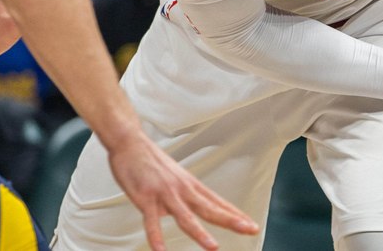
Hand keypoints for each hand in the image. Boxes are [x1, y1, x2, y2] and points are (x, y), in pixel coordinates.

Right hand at [108, 135, 258, 249]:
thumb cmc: (152, 161)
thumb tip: (190, 214)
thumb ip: (184, 198)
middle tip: (249, 229)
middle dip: (230, 220)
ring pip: (185, 216)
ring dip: (200, 233)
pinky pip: (151, 221)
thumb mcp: (175, 177)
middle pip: (209, 208)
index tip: (251, 225)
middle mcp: (182, 189)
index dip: (234, 214)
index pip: (217, 202)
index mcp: (190, 185)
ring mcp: (164, 193)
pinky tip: (161, 250)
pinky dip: (156, 236)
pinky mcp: (145, 197)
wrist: (131, 143)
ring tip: (213, 247)